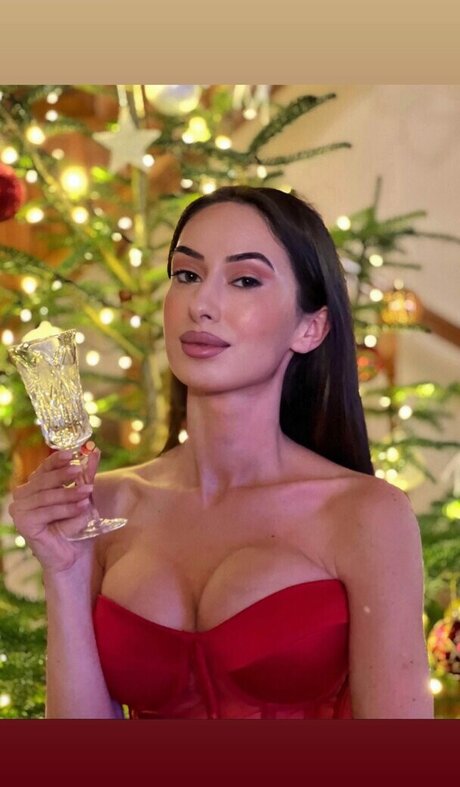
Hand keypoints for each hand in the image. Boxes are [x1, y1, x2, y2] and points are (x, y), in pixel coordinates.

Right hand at [8, 445, 100, 573]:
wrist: (74, 554)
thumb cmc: (77, 523)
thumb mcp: (84, 495)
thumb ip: (87, 474)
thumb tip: (95, 451)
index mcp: (34, 485)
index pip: (44, 468)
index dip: (56, 460)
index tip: (72, 453)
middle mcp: (22, 495)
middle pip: (43, 480)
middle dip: (63, 475)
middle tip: (80, 470)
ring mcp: (19, 510)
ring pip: (46, 496)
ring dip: (69, 493)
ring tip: (88, 492)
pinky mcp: (23, 524)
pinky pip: (46, 512)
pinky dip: (66, 509)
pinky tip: (81, 507)